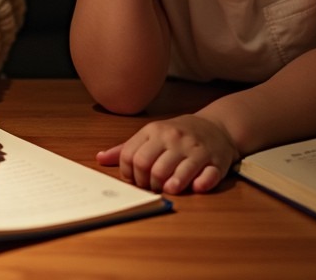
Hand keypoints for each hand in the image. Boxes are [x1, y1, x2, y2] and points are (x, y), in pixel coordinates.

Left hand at [96, 113, 237, 194]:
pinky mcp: (215, 161)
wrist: (216, 126)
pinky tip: (195, 187)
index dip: (128, 174)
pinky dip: (199, 185)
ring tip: (167, 189)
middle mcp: (174, 138)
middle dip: (147, 184)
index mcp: (155, 131)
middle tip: (151, 187)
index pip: (131, 157)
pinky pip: (206, 177)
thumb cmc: (178, 134)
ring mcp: (195, 150)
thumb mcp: (151, 134)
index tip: (134, 180)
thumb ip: (126, 148)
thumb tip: (99, 158)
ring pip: (175, 174)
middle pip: (150, 168)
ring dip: (168, 188)